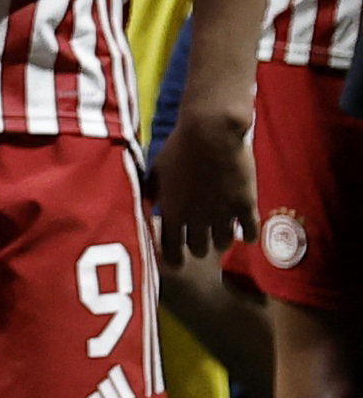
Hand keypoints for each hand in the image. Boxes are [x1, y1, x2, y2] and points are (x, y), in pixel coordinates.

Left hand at [158, 95, 258, 266]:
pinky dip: (247, 235)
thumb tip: (148, 205)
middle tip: (199, 244)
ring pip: (223, 242)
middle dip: (198, 247)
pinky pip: (250, 230)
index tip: (176, 263)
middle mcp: (198, 219)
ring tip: (221, 238)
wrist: (212, 134)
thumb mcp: (157, 171)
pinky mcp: (246, 204)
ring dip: (221, 241)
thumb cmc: (179, 148)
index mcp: (173, 212)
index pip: (171, 249)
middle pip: (199, 248)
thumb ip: (153, 192)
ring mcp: (223, 213)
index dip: (173, 259)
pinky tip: (246, 236)